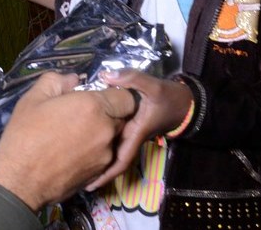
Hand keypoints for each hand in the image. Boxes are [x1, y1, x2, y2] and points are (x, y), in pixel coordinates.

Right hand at [0, 72, 135, 210]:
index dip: (116, 94)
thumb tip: (73, 79)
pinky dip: (95, 151)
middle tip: (83, 114)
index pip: (127, 97)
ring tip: (75, 135)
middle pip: (121, 117)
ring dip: (102, 133)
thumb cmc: (25, 135)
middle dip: (108, 113)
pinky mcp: (100, 173)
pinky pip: (106, 155)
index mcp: (93, 106)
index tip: (99, 96)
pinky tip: (74, 152)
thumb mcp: (33, 98)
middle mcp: (107, 130)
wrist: (20, 180)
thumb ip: (57, 81)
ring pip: (114, 138)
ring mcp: (106, 155)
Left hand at [86, 69, 192, 190]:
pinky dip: (103, 149)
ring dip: (99, 163)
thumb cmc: (168, 97)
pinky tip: (88, 148)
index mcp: (135, 133)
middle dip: (97, 173)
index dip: (106, 173)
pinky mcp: (130, 129)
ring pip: (114, 153)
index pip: (121, 160)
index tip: (90, 184)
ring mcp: (131, 135)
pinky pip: (115, 143)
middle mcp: (132, 138)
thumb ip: (131, 78)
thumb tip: (105, 75)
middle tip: (76, 181)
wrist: (184, 102)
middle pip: (114, 161)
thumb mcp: (152, 85)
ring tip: (77, 169)